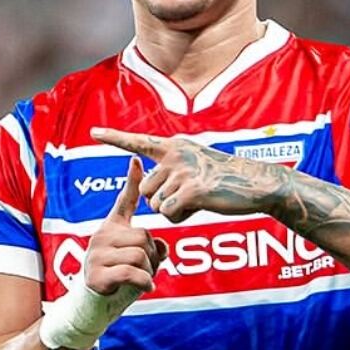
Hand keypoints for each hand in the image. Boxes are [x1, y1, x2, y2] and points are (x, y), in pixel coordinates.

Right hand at [83, 156, 167, 294]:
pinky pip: (132, 272)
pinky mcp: (97, 275)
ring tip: (142, 279)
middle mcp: (101, 237)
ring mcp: (96, 255)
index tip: (136, 160)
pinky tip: (146, 288)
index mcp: (111, 229)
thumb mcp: (137, 261)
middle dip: (153, 256)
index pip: (123, 202)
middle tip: (148, 270)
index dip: (132, 182)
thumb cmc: (117, 282)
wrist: (91, 307)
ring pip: (140, 255)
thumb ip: (151, 250)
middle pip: (143, 235)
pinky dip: (145, 282)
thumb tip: (162, 247)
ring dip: (150, 271)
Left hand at [90, 127, 282, 223]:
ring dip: (173, 210)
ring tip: (197, 199)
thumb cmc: (226, 180)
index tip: (94, 133)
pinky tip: (200, 206)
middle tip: (190, 196)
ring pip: (156, 204)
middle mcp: (175, 155)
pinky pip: (169, 213)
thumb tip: (150, 189)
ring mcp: (182, 171)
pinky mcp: (191, 190)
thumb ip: (172, 171)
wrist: (255, 184)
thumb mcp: (196, 165)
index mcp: (174, 147)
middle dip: (163, 201)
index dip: (115, 138)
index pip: (139, 142)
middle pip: (147, 190)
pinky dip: (181, 216)